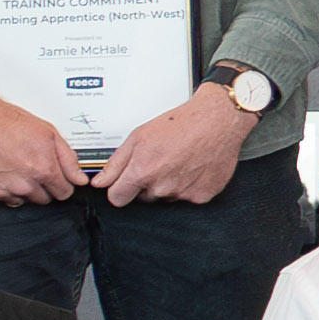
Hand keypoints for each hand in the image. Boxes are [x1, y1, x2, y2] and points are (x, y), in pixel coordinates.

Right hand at [0, 79, 88, 206]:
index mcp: (43, 170)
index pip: (64, 193)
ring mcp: (2, 192)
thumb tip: (80, 178)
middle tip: (29, 166)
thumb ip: (68, 158)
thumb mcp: (46, 132)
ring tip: (10, 165)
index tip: (54, 177)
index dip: (60, 183)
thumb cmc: (4, 121)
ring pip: (20, 200)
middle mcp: (24, 185)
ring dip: (19, 188)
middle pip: (43, 199)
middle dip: (40, 186)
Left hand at [95, 77, 259, 207]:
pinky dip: (188, 186)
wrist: (218, 121)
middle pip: (143, 198)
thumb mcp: (139, 136)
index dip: (119, 190)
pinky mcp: (202, 197)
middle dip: (145, 184)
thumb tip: (100, 182)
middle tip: (159, 162)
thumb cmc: (180, 124)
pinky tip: (192, 167)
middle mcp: (162, 187)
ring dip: (167, 185)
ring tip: (177, 161)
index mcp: (142, 173)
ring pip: (165, 198)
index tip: (124, 184)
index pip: (118, 199)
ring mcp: (183, 194)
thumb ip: (116, 163)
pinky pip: (187, 198)